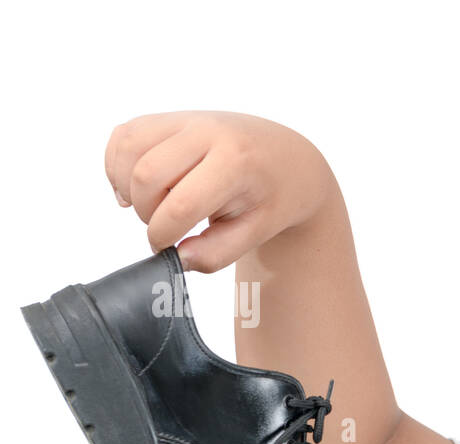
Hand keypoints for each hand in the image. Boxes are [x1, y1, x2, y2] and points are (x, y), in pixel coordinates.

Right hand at [104, 110, 335, 272]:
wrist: (287, 159)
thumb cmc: (273, 198)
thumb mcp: (257, 232)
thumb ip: (217, 253)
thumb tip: (177, 259)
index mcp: (236, 162)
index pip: (181, 204)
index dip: (163, 234)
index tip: (167, 248)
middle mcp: (207, 131)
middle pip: (146, 174)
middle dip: (146, 212)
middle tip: (166, 226)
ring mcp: (186, 118)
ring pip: (128, 149)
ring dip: (127, 187)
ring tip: (154, 205)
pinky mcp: (168, 116)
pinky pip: (124, 135)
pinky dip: (118, 164)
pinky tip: (139, 186)